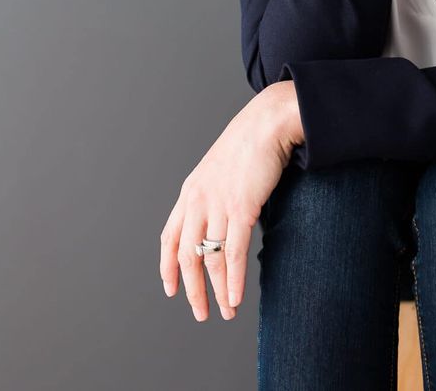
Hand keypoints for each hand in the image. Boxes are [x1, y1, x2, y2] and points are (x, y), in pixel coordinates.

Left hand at [159, 81, 302, 321]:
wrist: (267, 123)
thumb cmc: (250, 143)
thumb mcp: (220, 169)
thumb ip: (214, 194)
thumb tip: (220, 219)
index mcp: (190, 192)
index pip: (169, 237)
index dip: (168, 266)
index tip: (170, 289)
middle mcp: (198, 200)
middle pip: (186, 256)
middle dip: (192, 289)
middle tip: (200, 312)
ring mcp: (218, 205)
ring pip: (210, 260)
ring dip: (217, 291)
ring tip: (226, 311)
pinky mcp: (241, 208)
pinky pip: (232, 254)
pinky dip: (232, 281)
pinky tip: (235, 298)